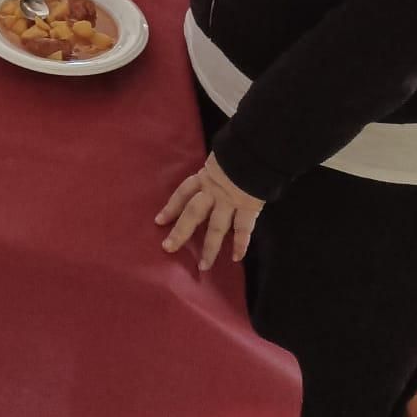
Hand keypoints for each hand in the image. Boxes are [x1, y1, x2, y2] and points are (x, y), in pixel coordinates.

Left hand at [156, 153, 262, 270]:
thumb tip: (213, 171)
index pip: (183, 193)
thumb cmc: (238, 151)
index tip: (159, 221)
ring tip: (204, 266)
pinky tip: (237, 257)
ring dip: (210, 248)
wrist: (257, 150)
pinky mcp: (248, 207)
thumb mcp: (220, 157)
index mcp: (205, 177)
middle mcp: (213, 192)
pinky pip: (243, 229)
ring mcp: (230, 202)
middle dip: (180, 232)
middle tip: (168, 248)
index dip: (171, 207)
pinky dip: (241, 244)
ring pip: (216, 228)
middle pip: (193, 214)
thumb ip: (215, 168)